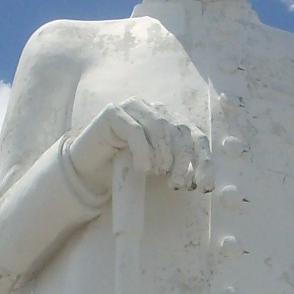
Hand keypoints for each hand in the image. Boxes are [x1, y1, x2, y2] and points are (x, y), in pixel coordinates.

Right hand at [65, 99, 206, 197]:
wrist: (89, 171)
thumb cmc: (125, 169)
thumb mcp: (158, 169)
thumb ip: (178, 169)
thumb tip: (201, 181)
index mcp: (170, 120)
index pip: (196, 136)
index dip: (204, 161)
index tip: (204, 186)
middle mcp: (154, 109)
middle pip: (181, 130)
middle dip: (183, 161)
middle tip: (176, 184)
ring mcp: (134, 107)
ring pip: (160, 126)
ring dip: (163, 155)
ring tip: (158, 173)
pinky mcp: (114, 112)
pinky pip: (136, 130)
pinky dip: (143, 152)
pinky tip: (142, 168)